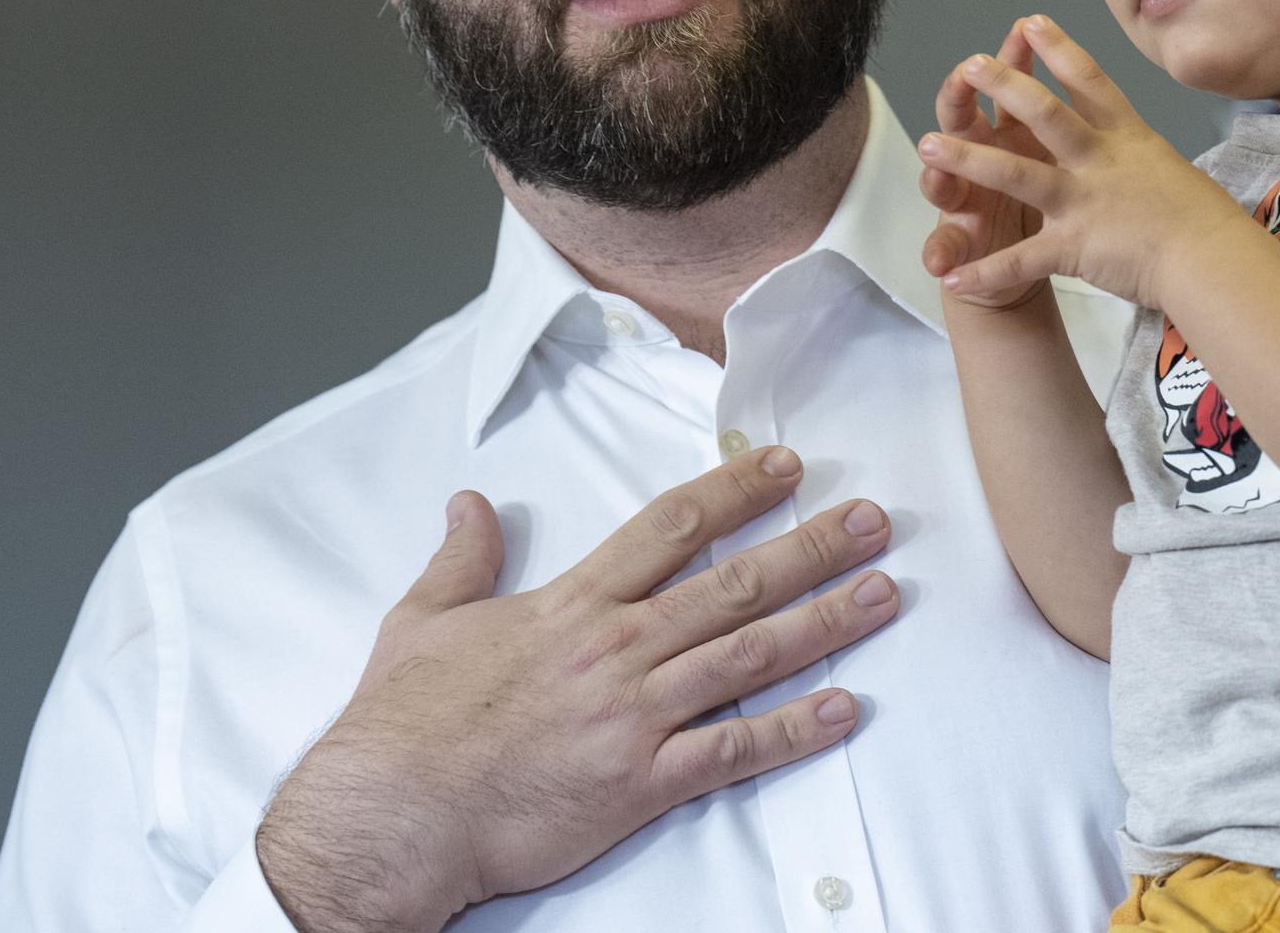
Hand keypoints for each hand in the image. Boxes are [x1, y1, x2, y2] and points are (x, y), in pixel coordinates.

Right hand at [255, 449, 898, 931]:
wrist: (395, 812)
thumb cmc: (404, 723)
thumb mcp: (422, 619)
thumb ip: (461, 558)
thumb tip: (470, 504)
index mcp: (570, 605)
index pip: (670, 528)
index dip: (735, 492)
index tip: (785, 466)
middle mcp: (616, 649)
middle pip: (733, 583)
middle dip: (811, 547)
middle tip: (873, 519)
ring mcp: (634, 715)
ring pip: (750, 656)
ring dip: (825, 621)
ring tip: (884, 593)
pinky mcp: (642, 782)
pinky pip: (735, 752)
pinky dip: (796, 731)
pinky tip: (846, 709)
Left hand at [916, 15, 1224, 309]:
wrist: (1213, 260)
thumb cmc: (1203, 220)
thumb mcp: (1171, 170)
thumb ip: (1140, 157)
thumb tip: (1135, 155)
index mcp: (1127, 138)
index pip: (1089, 81)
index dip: (1058, 49)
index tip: (1030, 21)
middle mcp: (1100, 161)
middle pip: (1045, 112)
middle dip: (1004, 85)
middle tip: (969, 63)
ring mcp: (1084, 201)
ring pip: (1015, 173)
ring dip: (966, 160)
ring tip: (927, 146)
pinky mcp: (1074, 246)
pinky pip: (1020, 260)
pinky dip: (984, 271)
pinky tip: (949, 277)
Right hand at [920, 19, 1055, 310]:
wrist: (1033, 264)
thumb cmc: (1046, 200)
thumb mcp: (1051, 160)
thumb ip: (1047, 118)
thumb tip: (1066, 69)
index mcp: (1009, 134)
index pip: (1003, 86)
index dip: (1010, 60)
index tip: (1021, 32)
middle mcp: (977, 159)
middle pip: (961, 121)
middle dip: (960, 97)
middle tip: (964, 75)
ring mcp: (964, 201)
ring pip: (943, 181)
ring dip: (936, 170)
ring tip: (930, 161)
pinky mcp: (960, 242)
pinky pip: (946, 250)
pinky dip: (940, 256)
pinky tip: (938, 264)